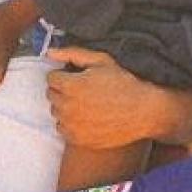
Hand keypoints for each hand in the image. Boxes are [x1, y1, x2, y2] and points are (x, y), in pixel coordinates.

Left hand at [46, 47, 165, 148]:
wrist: (142, 113)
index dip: (64, 75)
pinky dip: (70, 123)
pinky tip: (86, 118)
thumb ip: (72, 54)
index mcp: (71, 85)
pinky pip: (62, 128)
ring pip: (56, 112)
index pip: (51, 78)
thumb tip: (49, 52)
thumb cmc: (123, 84)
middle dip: (63, 90)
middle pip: (51, 95)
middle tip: (83, 90)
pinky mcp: (77, 139)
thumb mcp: (101, 61)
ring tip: (86, 104)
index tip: (77, 78)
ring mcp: (71, 125)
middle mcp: (67, 106)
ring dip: (66, 107)